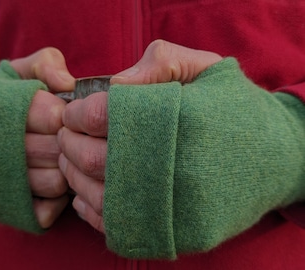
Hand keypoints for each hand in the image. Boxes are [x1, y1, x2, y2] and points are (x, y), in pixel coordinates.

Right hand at [10, 48, 74, 227]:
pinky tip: (52, 181)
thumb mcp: (20, 72)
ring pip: (56, 182)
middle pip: (58, 151)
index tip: (67, 114)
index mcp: (2, 111)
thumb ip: (45, 65)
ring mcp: (3, 182)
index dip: (69, 117)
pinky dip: (55, 201)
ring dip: (66, 170)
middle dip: (69, 142)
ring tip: (59, 157)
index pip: (56, 118)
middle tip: (67, 136)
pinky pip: (46, 211)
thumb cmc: (6, 100)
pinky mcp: (10, 206)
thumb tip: (68, 83)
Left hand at [58, 39, 221, 232]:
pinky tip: (88, 194)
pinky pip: (117, 229)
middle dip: (70, 144)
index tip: (74, 112)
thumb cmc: (233, 108)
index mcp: (182, 120)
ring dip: (75, 177)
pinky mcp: (179, 234)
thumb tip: (112, 85)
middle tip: (66, 135)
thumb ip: (158, 63)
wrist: (276, 157)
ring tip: (73, 160)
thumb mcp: (205, 67)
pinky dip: (91, 211)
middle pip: (96, 160)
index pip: (105, 115)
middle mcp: (179, 169)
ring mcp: (179, 209)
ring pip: (100, 198)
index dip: (79, 113)